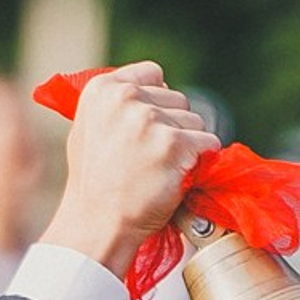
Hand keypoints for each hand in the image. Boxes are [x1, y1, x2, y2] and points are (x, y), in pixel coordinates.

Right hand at [38, 64, 215, 279]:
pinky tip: (174, 177)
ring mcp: (149, 120)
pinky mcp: (174, 143)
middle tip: (147, 159)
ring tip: (157, 170)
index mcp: (103, 88)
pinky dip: (200, 162)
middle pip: (178, 99)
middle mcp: (125, 97)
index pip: (154, 74)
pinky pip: (209, 143)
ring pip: (196, 120)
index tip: (144, 130)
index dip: (156, 103)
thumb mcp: (91, 129)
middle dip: (172, 127)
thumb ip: (118, 105)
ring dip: (187, 146)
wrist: (96, 225)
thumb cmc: (94, 184)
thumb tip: (157, 92)